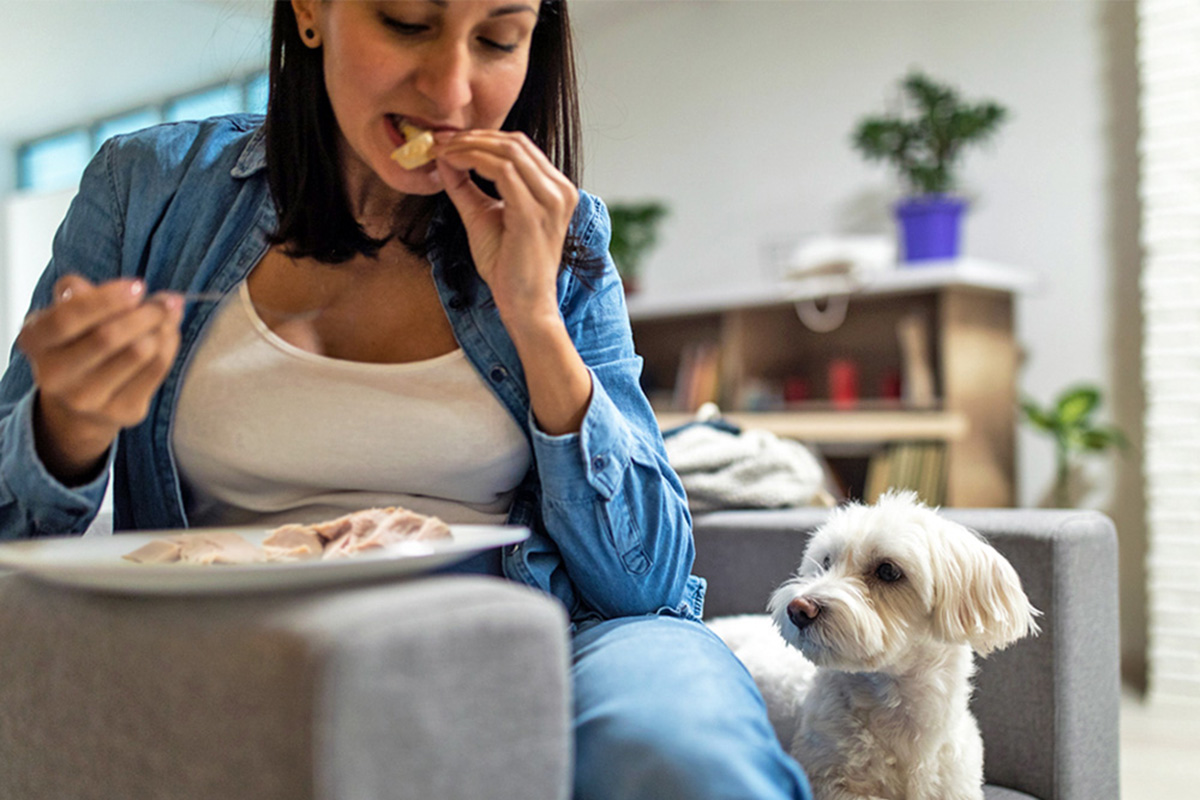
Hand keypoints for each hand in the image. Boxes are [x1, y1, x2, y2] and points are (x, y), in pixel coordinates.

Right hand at [16, 275, 183, 483]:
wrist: (82, 403)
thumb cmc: (79, 342)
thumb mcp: (68, 312)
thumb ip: (85, 294)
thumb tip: (131, 288)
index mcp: (35, 341)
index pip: (67, 318)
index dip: (106, 300)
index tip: (138, 286)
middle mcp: (54, 375)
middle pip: (108, 336)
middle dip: (147, 313)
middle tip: (168, 301)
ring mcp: (87, 399)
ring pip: (140, 352)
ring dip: (163, 328)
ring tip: (167, 318)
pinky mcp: (122, 412)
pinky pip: (158, 369)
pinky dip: (170, 345)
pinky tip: (168, 336)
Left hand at [433, 130, 577, 325]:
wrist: (524, 304)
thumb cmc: (509, 267)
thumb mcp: (483, 217)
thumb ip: (466, 188)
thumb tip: (445, 158)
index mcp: (555, 190)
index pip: (519, 147)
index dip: (481, 137)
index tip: (447, 140)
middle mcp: (560, 190)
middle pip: (515, 142)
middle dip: (472, 136)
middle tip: (439, 140)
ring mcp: (551, 201)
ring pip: (508, 150)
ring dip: (469, 146)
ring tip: (441, 150)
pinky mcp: (533, 213)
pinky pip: (502, 171)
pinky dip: (472, 160)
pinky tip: (451, 163)